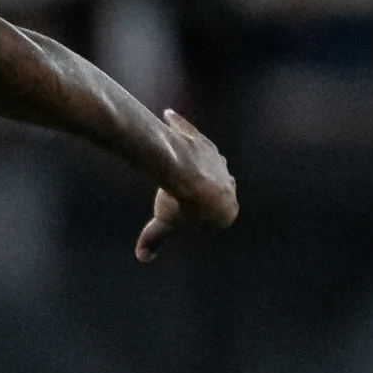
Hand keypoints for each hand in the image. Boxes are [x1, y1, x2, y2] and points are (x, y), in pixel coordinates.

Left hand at [137, 109, 235, 261]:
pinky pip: (192, 133)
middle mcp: (229, 183)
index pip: (215, 218)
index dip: (198, 220)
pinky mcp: (205, 143)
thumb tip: (143, 257)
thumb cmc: (179, 202)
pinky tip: (168, 114)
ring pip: (209, 163)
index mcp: (227, 210)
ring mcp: (219, 161)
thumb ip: (155, 239)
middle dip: (203, 194)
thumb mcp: (165, 223)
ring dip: (199, 164)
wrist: (184, 171)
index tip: (184, 218)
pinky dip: (179, 125)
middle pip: (215, 190)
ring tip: (185, 166)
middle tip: (186, 197)